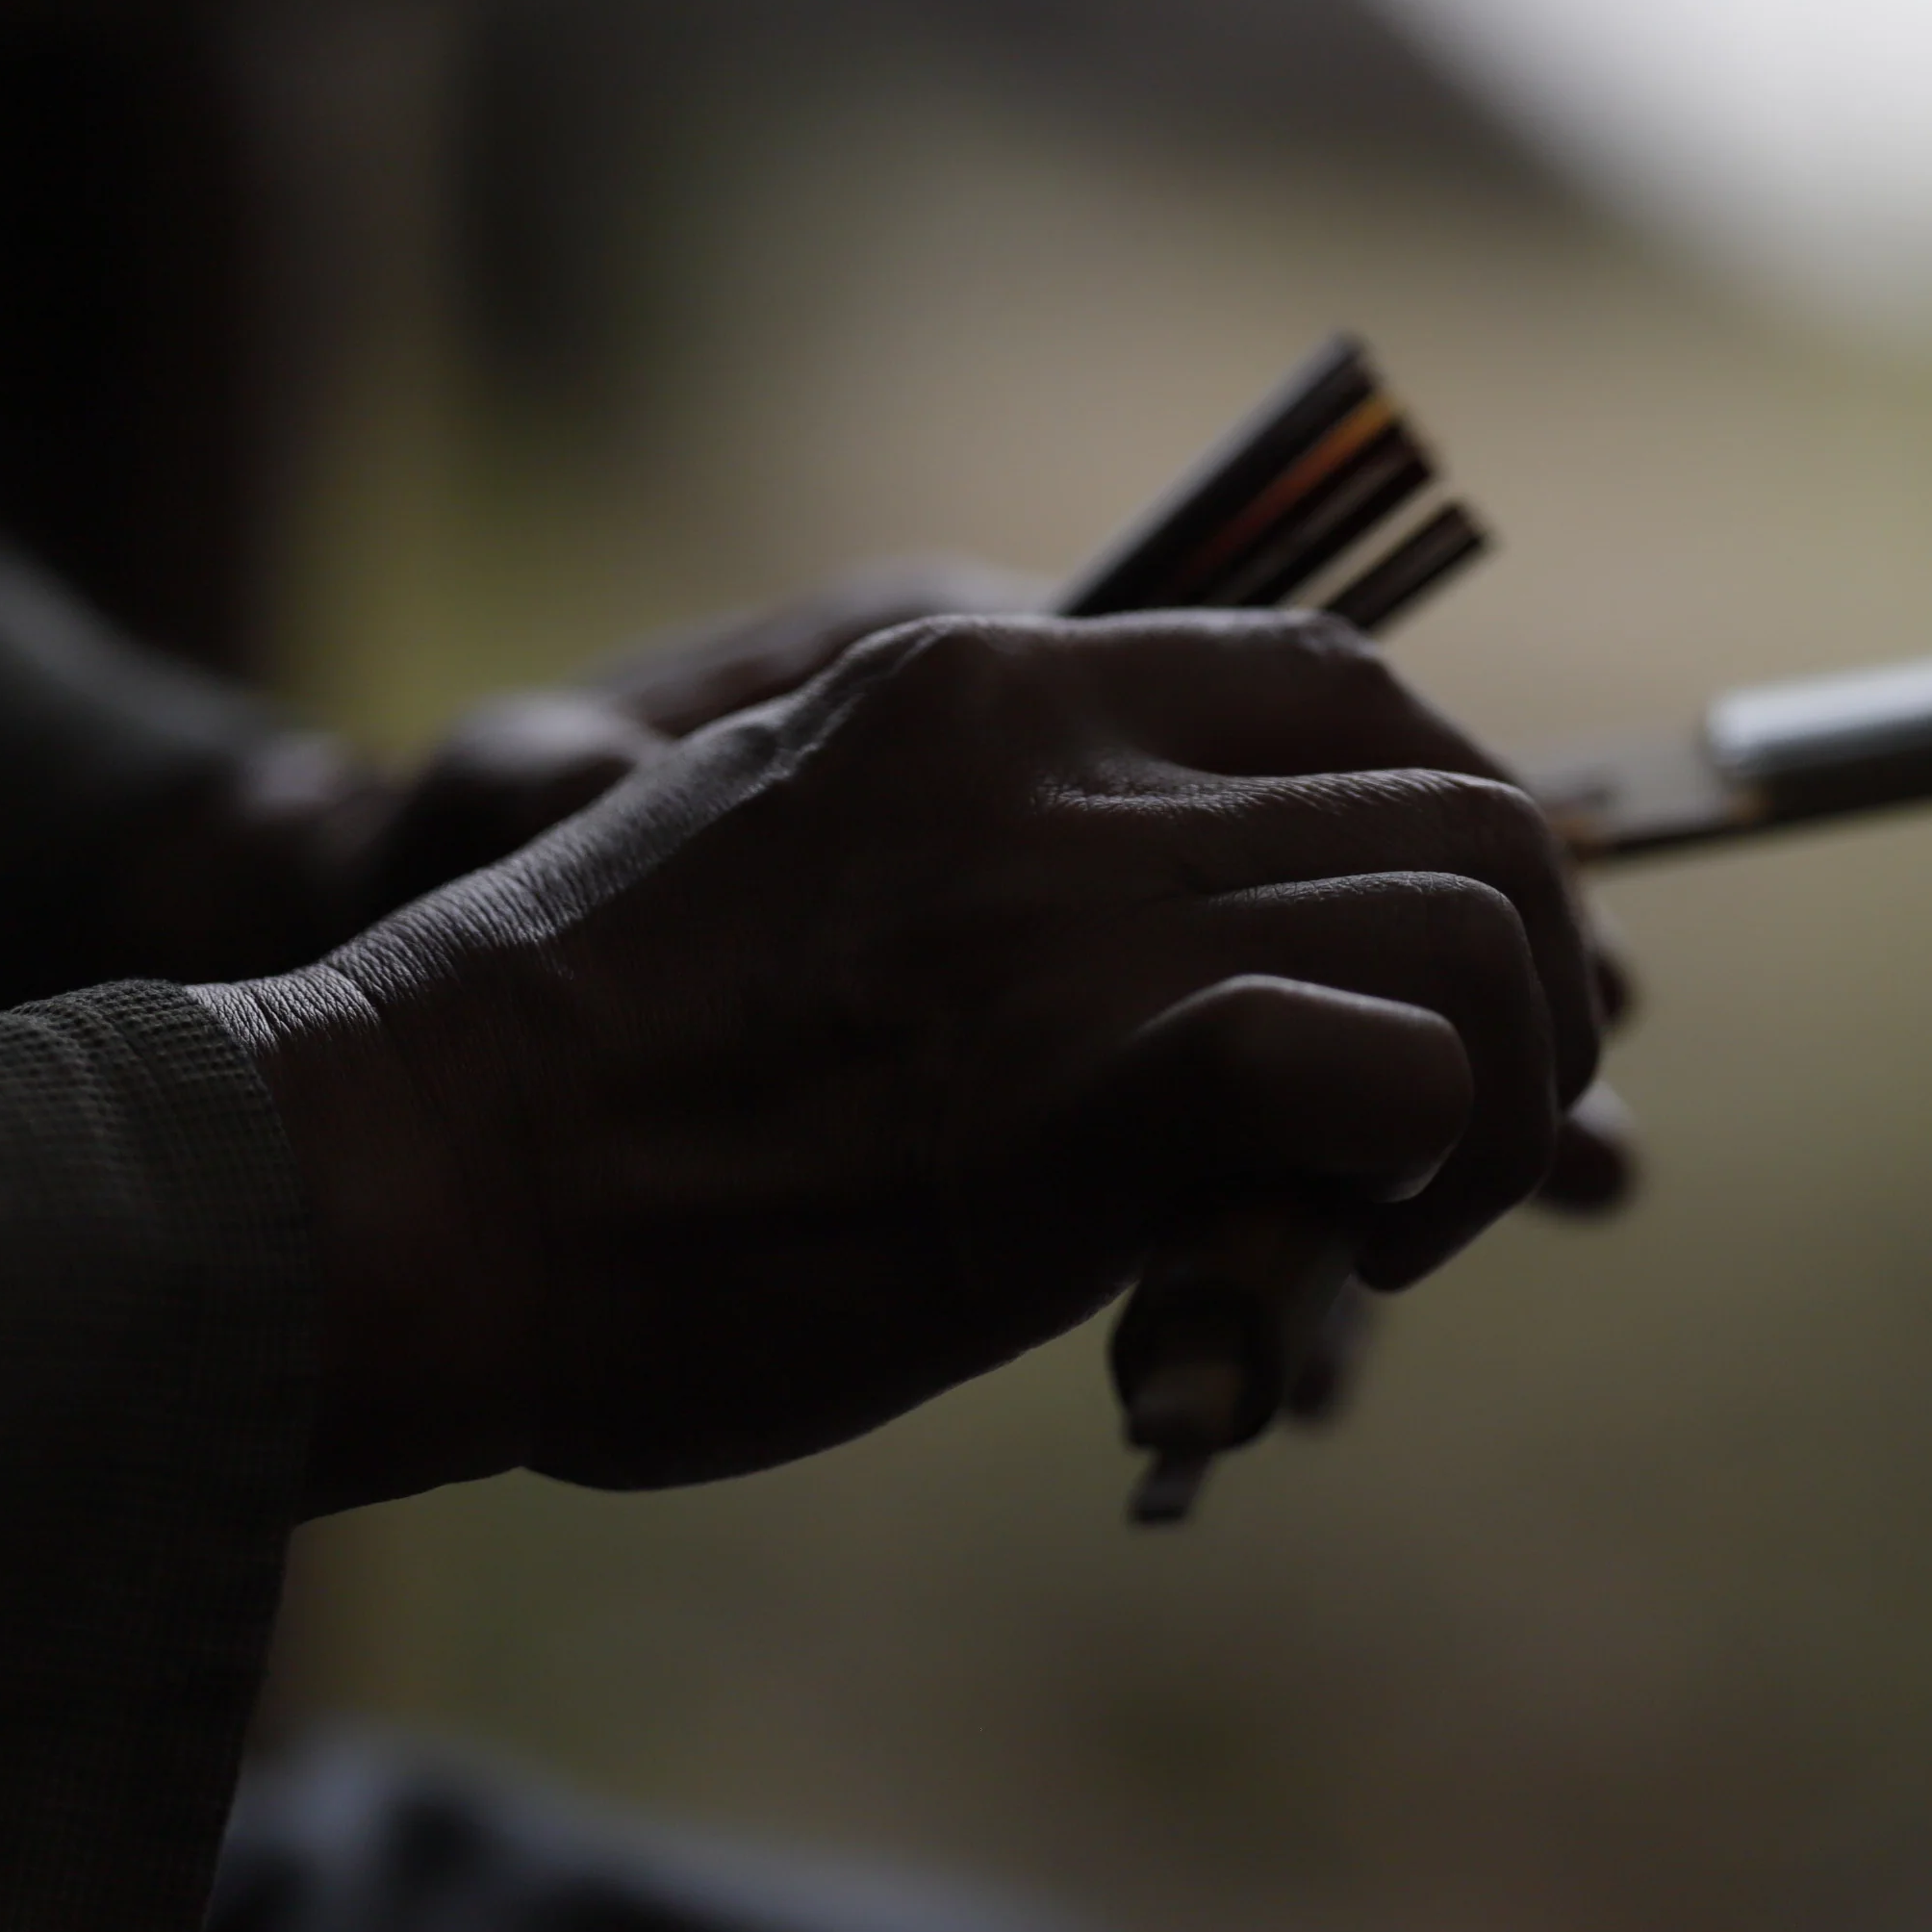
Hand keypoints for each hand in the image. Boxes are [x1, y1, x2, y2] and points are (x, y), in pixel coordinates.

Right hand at [196, 612, 1607, 1511]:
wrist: (400, 1183)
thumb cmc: (563, 1089)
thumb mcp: (799, 875)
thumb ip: (998, 875)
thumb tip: (1186, 986)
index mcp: (983, 682)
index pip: (1333, 675)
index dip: (1444, 817)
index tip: (1439, 962)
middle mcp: (1066, 749)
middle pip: (1460, 790)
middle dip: (1531, 963)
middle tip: (1469, 1117)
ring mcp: (1098, 898)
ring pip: (1486, 914)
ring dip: (1512, 1078)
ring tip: (1412, 1211)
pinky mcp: (1117, 1071)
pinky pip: (1417, 1068)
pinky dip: (1441, 1166)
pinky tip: (1350, 1256)